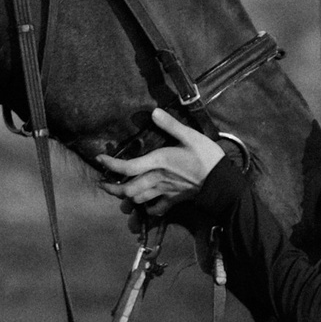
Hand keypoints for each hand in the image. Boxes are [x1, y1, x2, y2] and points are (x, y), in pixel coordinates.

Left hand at [97, 108, 227, 215]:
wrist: (221, 182)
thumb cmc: (206, 157)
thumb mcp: (190, 136)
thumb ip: (171, 125)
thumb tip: (154, 112)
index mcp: (158, 162)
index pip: (128, 167)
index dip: (111, 165)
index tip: (100, 159)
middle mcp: (157, 179)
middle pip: (128, 190)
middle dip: (112, 189)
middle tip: (103, 183)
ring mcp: (165, 191)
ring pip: (138, 200)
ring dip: (126, 198)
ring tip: (119, 192)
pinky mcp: (174, 200)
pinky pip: (156, 209)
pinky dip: (147, 208)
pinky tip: (145, 204)